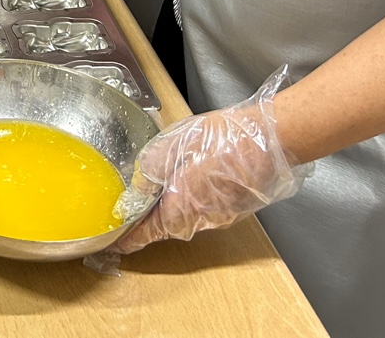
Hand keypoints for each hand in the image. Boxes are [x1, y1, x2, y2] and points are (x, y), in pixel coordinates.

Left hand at [113, 67, 309, 253]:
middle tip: (132, 208)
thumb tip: (138, 187)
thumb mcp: (170, 147)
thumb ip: (149, 170)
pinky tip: (192, 176)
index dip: (128, 238)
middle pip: (166, 225)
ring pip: (187, 216)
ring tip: (161, 185)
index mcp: (180, 210)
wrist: (269, 140)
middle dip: (149, 217)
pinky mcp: (235, 208)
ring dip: (172, 204)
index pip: (147, 234)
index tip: (115, 244)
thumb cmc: (222, 141)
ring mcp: (221, 217)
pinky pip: (205, 208)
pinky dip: (193, 197)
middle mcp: (201, 221)